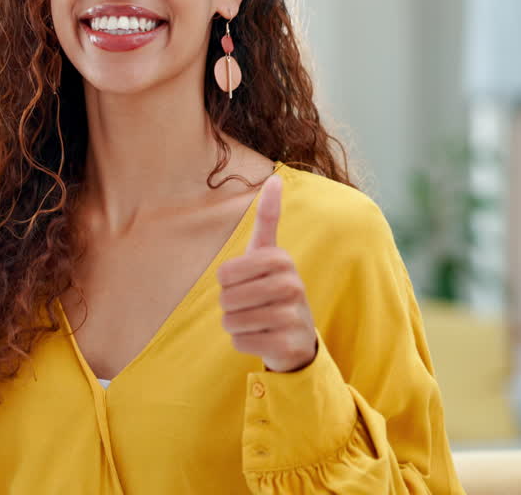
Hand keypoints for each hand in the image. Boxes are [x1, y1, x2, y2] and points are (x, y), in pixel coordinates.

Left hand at [216, 173, 317, 371]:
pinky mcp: (288, 344)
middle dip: (230, 306)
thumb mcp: (268, 252)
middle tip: (251, 305)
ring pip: (232, 321)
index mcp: (281, 259)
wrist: (297, 335)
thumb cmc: (273, 288)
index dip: (227, 282)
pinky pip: (241, 342)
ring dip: (236, 324)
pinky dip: (244, 342)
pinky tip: (263, 337)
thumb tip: (275, 178)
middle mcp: (292, 285)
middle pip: (226, 298)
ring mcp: (292, 315)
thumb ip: (269, 217)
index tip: (246, 281)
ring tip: (256, 320)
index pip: (224, 273)